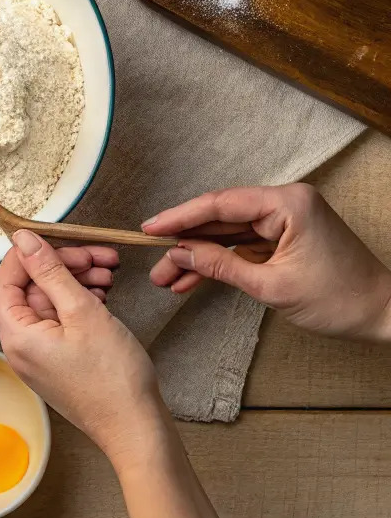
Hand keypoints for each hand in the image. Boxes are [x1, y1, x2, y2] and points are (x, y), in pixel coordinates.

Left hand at [0, 230, 164, 461]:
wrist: (138, 429)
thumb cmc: (112, 377)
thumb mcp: (82, 311)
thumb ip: (50, 271)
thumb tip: (23, 240)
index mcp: (17, 336)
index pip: (6, 282)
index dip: (27, 256)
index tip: (53, 239)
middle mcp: (22, 347)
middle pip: (32, 290)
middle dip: (63, 266)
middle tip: (96, 256)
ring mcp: (42, 356)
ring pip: (52, 303)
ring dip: (77, 282)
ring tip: (108, 274)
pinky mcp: (61, 361)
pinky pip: (63, 321)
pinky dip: (81, 303)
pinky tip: (104, 294)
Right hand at [145, 184, 390, 342]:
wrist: (385, 315)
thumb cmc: (340, 300)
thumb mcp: (272, 286)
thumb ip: (221, 266)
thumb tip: (179, 253)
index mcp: (287, 203)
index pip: (220, 204)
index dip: (180, 217)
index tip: (149, 229)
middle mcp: (285, 202)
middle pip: (220, 217)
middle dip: (185, 242)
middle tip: (153, 261)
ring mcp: (285, 218)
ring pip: (227, 233)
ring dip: (198, 255)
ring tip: (166, 278)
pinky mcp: (284, 236)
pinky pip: (242, 244)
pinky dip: (220, 261)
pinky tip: (192, 278)